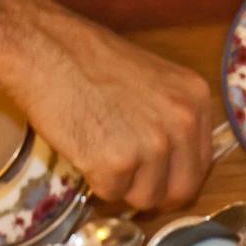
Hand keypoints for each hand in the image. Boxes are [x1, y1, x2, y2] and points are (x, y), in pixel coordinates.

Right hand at [0, 0, 212, 209]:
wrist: (43, 48)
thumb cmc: (88, 60)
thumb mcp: (152, 81)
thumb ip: (170, 119)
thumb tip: (172, 165)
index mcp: (196, 100)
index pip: (201, 164)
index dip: (176, 177)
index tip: (157, 179)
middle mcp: (183, 122)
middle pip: (181, 190)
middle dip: (155, 194)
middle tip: (129, 185)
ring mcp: (152, 144)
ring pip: (146, 198)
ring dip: (122, 187)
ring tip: (99, 153)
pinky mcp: (117, 163)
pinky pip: (112, 193)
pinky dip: (95, 182)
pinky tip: (83, 151)